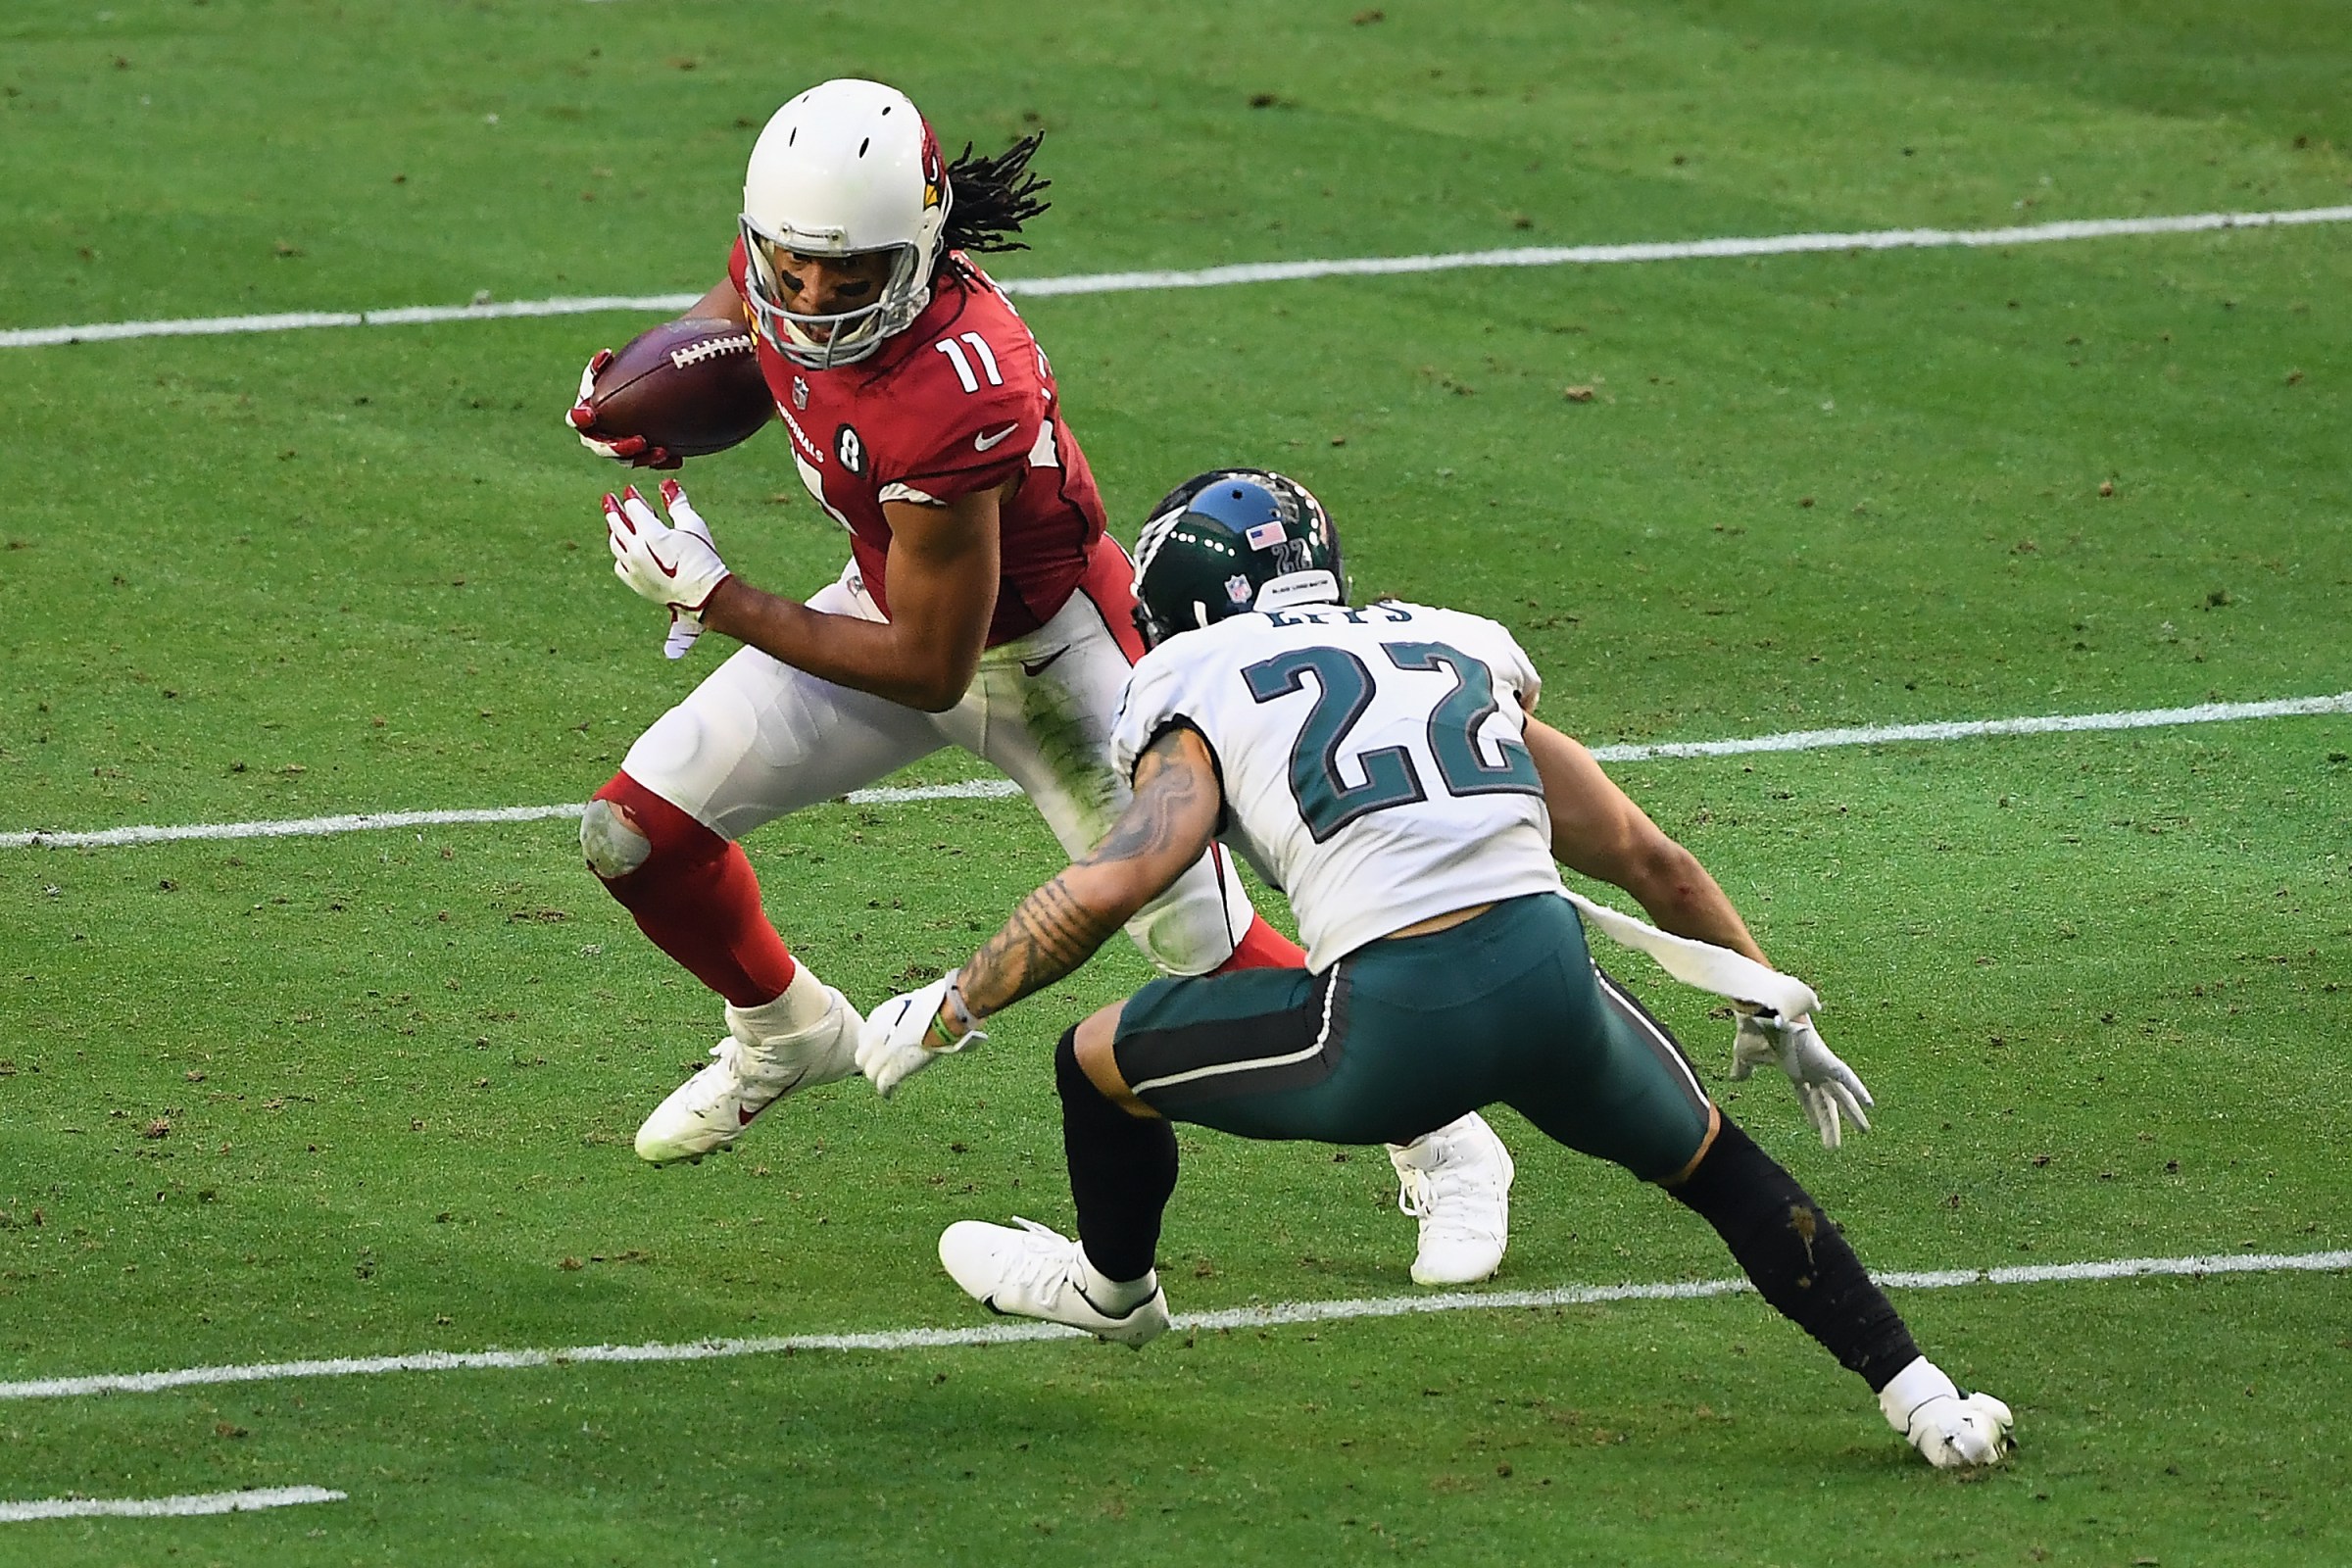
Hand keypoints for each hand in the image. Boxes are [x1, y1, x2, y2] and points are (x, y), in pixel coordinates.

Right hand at [567, 349, 681, 469]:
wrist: (640, 395)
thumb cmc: (616, 378)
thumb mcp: (611, 370)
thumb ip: (603, 366)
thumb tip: (606, 354)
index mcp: (584, 416)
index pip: (577, 420)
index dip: (581, 419)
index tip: (592, 414)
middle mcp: (596, 436)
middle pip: (602, 447)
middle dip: (619, 447)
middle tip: (640, 440)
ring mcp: (616, 450)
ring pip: (627, 461)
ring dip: (643, 458)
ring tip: (663, 452)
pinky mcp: (636, 457)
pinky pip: (647, 463)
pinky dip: (661, 462)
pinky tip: (677, 460)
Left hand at [604, 479, 731, 659]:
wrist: (704, 594)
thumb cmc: (702, 559)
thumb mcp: (693, 525)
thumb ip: (677, 504)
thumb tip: (667, 485)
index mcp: (649, 532)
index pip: (633, 508)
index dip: (633, 498)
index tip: (630, 491)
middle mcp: (635, 549)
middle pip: (617, 523)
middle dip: (614, 509)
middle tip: (609, 499)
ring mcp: (633, 567)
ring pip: (615, 544)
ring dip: (614, 530)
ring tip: (614, 523)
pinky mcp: (635, 583)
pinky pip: (619, 565)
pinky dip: (620, 554)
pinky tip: (624, 551)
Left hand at [856, 973, 985, 1098]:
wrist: (943, 1015)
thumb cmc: (939, 1006)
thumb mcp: (914, 1005)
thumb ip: (906, 1017)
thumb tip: (915, 1022)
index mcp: (879, 1017)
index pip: (865, 1038)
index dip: (873, 1048)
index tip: (880, 1052)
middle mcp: (874, 1035)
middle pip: (863, 1057)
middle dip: (871, 1063)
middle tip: (883, 1068)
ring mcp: (881, 1054)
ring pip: (870, 1073)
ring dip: (879, 1077)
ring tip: (888, 1082)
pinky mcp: (892, 1069)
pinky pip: (883, 1085)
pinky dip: (886, 1090)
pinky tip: (890, 1094)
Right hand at [1729, 1012, 1872, 1148]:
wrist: (1762, 1011)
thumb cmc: (1754, 1030)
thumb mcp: (1745, 1056)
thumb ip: (1742, 1069)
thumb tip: (1735, 1078)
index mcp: (1794, 1071)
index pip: (1806, 1098)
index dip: (1811, 1113)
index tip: (1815, 1128)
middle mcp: (1811, 1070)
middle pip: (1824, 1103)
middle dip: (1830, 1125)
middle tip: (1834, 1146)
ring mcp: (1820, 1065)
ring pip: (1839, 1096)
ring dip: (1852, 1114)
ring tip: (1864, 1131)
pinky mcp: (1825, 1059)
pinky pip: (1847, 1077)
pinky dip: (1858, 1090)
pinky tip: (1870, 1105)